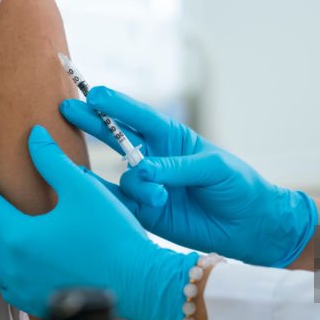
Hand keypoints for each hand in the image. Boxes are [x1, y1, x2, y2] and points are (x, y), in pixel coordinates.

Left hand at [0, 126, 195, 319]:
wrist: (138, 282)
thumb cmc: (112, 235)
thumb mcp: (82, 188)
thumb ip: (52, 160)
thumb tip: (34, 135)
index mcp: (16, 234)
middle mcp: (11, 265)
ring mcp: (23, 288)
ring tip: (4, 226)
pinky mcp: (37, 304)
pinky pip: (9, 285)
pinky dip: (8, 268)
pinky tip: (23, 259)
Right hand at [60, 87, 316, 266]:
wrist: (251, 227)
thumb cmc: (238, 186)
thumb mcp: (213, 169)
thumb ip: (176, 167)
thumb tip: (143, 170)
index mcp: (173, 139)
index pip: (140, 117)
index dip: (116, 105)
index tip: (93, 93)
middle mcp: (156, 159)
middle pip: (117, 137)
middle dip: (94, 123)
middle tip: (68, 109)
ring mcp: (149, 186)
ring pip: (125, 176)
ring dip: (137, 183)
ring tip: (160, 197)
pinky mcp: (147, 213)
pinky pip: (123, 204)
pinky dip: (117, 202)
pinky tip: (119, 201)